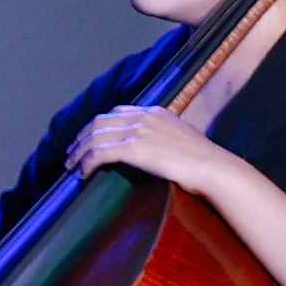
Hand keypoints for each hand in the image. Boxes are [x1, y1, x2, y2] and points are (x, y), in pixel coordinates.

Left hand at [63, 103, 239, 201]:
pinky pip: (100, 153)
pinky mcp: (135, 148)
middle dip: (82, 137)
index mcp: (155, 112)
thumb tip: (153, 148)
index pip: (117, 112)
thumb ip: (164, 136)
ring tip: (71, 166)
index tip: (88, 138)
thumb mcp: (182, 138)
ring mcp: (138, 131)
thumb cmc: (204, 160)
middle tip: (72, 153)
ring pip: (95, 136)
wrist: (214, 167)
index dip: (97, 125)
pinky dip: (87, 162)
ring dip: (79, 152)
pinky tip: (83, 173)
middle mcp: (144, 117)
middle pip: (100, 122)